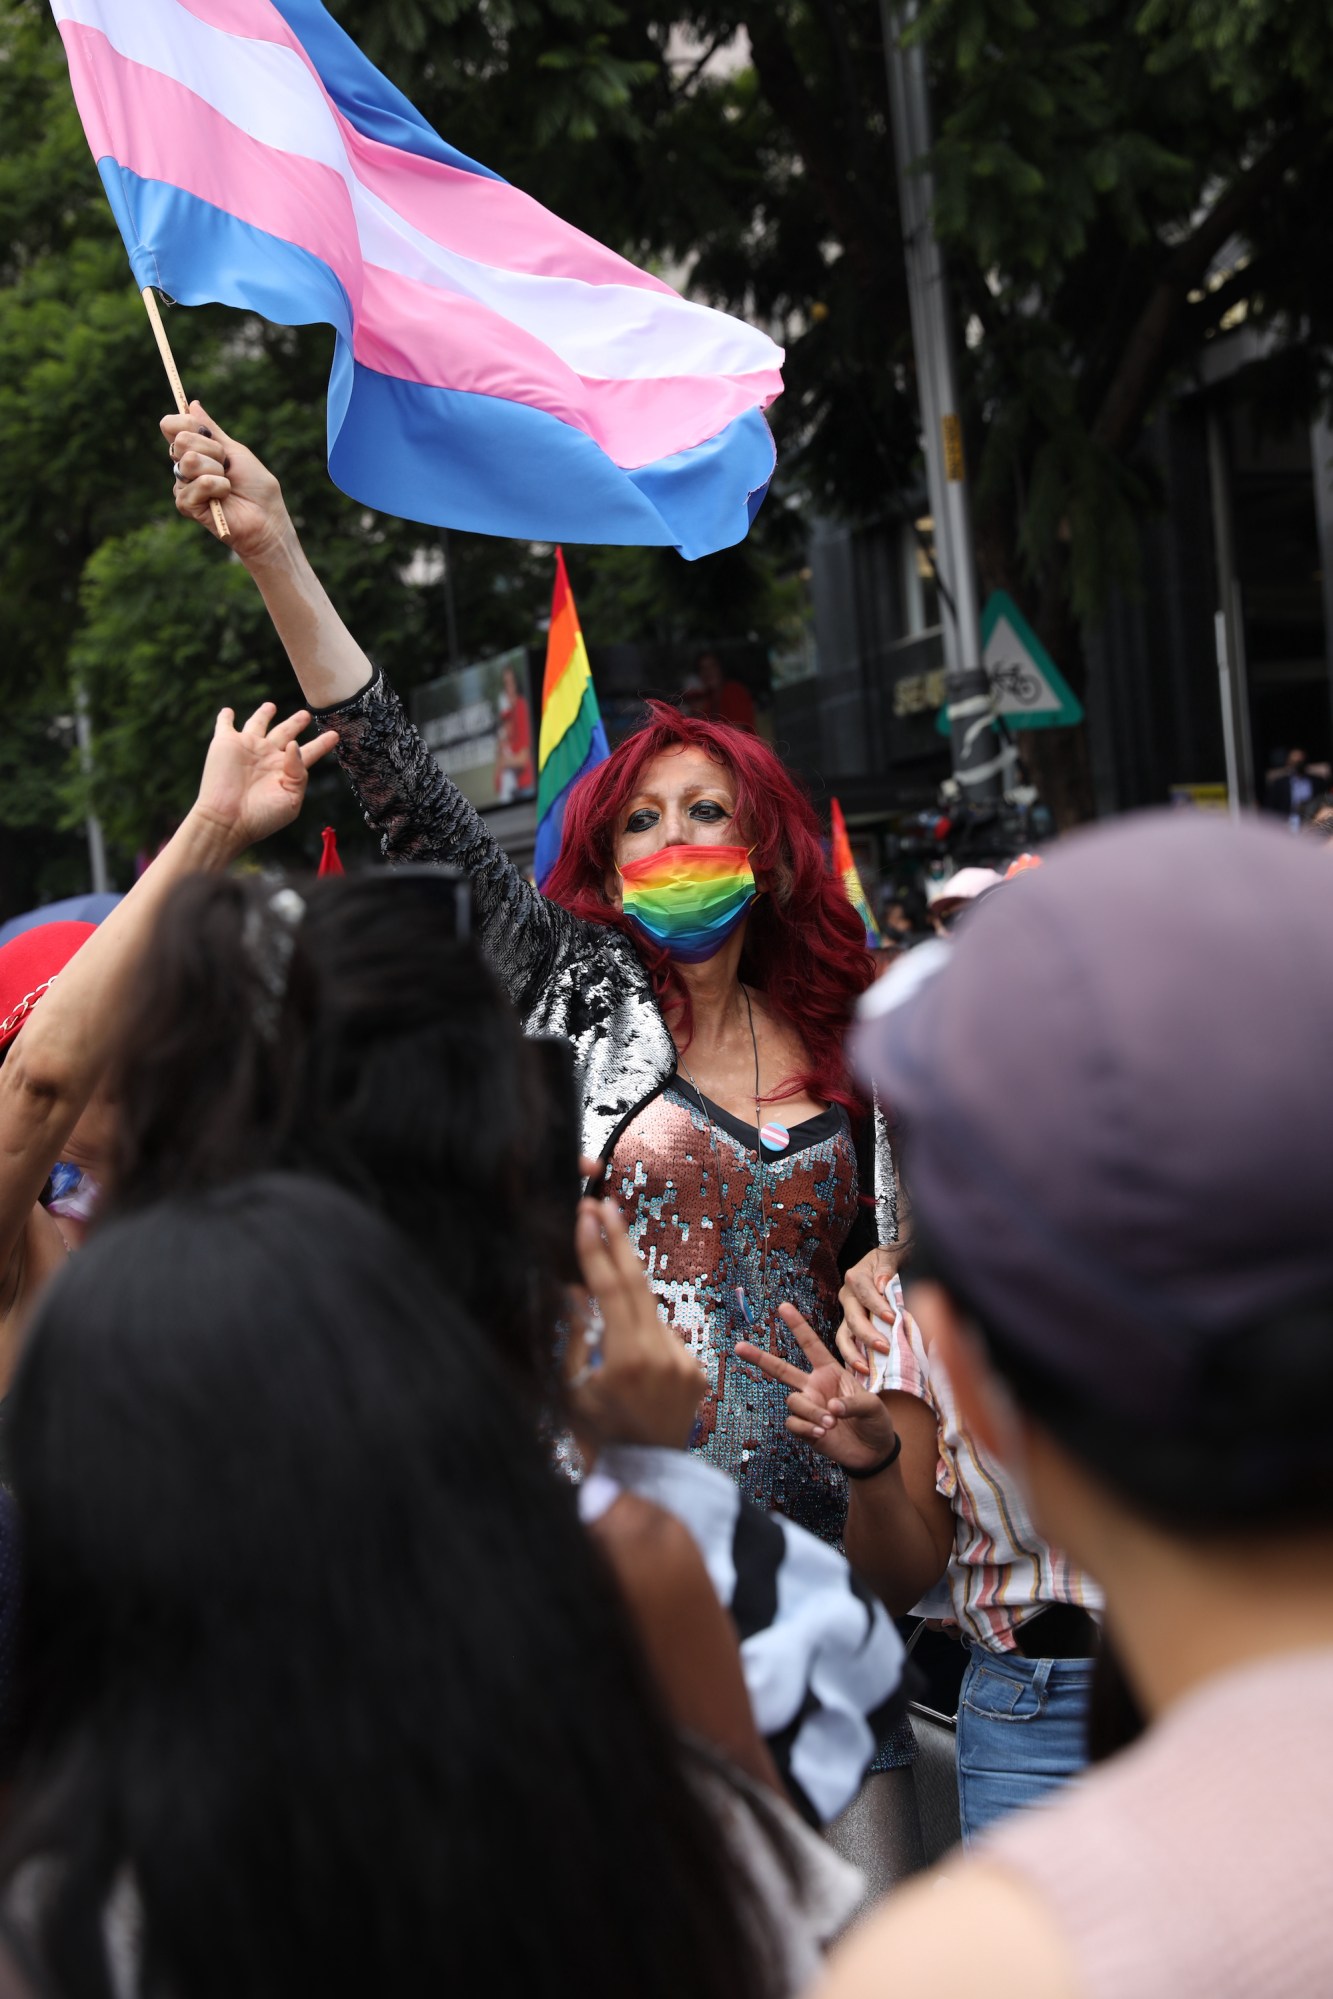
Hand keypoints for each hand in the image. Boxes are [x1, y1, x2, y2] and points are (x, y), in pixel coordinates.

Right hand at [161, 403, 291, 566]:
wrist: (267, 519)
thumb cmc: (256, 487)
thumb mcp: (236, 451)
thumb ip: (212, 430)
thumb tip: (192, 404)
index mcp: (195, 450)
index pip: (170, 425)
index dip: (185, 422)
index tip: (207, 432)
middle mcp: (185, 466)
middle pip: (180, 440)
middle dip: (211, 449)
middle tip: (226, 465)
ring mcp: (184, 485)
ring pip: (189, 461)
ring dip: (217, 470)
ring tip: (227, 484)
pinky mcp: (186, 504)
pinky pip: (197, 484)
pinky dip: (218, 487)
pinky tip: (223, 498)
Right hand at [192, 702, 338, 851]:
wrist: (228, 821)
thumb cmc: (261, 816)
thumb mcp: (291, 799)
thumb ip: (298, 772)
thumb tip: (294, 745)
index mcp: (286, 771)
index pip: (309, 753)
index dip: (322, 744)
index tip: (335, 735)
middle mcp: (268, 757)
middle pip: (286, 734)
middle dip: (296, 723)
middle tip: (306, 714)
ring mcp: (247, 748)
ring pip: (259, 724)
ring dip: (264, 714)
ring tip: (271, 706)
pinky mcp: (225, 743)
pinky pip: (225, 725)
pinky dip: (225, 717)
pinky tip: (227, 711)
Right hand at [567, 1198, 706, 1449]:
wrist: (643, 1477)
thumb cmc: (595, 1435)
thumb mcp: (571, 1386)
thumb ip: (573, 1333)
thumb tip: (571, 1287)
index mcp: (623, 1362)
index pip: (609, 1290)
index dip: (596, 1250)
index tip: (587, 1215)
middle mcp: (659, 1358)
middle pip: (637, 1285)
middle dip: (619, 1242)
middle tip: (604, 1205)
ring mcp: (683, 1363)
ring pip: (650, 1313)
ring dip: (629, 1303)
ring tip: (613, 1330)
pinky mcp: (697, 1371)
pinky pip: (666, 1337)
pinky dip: (646, 1337)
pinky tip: (636, 1368)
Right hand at [736, 1303, 896, 1471]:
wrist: (873, 1452)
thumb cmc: (876, 1422)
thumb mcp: (873, 1406)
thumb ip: (853, 1403)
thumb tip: (830, 1407)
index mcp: (830, 1372)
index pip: (810, 1345)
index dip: (798, 1325)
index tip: (783, 1306)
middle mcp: (814, 1386)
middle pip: (781, 1369)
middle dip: (759, 1357)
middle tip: (738, 1346)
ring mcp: (808, 1407)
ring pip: (793, 1401)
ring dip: (811, 1411)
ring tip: (831, 1423)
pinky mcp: (804, 1428)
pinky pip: (793, 1423)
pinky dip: (806, 1427)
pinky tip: (822, 1433)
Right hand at [838, 1243, 907, 1364]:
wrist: (889, 1262)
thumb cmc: (893, 1259)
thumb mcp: (891, 1255)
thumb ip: (886, 1267)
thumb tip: (881, 1283)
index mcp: (856, 1278)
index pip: (865, 1293)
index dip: (877, 1306)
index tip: (892, 1318)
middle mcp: (848, 1296)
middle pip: (853, 1318)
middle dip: (868, 1335)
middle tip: (885, 1348)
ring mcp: (848, 1313)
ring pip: (844, 1336)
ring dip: (853, 1353)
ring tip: (867, 1368)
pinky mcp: (851, 1327)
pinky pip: (848, 1344)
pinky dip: (853, 1359)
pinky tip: (863, 1373)